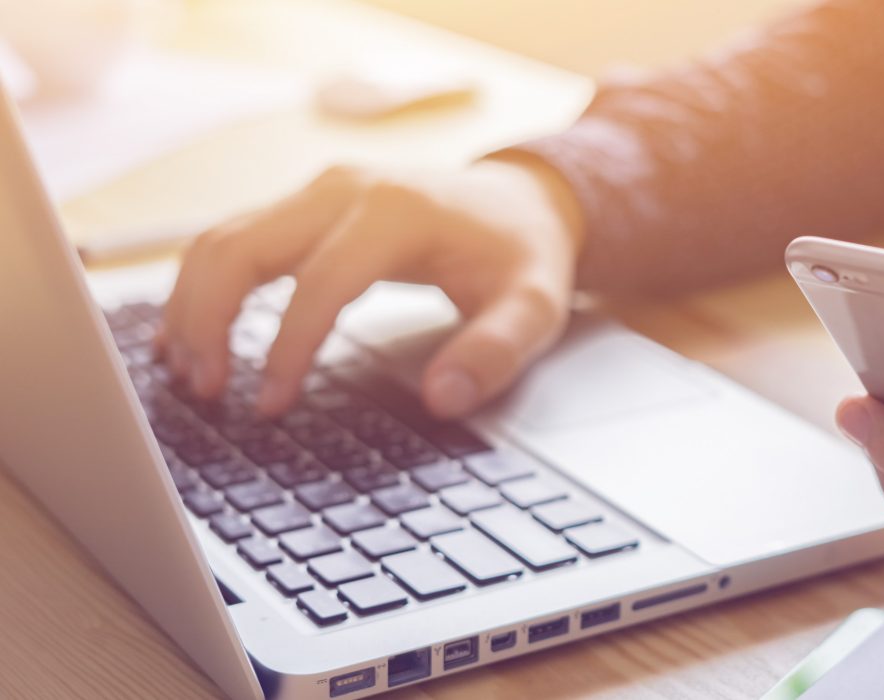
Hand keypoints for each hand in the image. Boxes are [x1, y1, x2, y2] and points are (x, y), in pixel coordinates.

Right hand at [158, 154, 583, 416]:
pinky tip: (186, 334)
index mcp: (397, 211)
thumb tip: (443, 399)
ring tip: (188, 374)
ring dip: (193, 305)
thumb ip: (496, 352)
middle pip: (242, 247)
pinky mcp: (305, 205)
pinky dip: (202, 285)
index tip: (270, 405)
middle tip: (204, 391)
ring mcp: (318, 192)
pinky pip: (234, 239)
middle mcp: (345, 189)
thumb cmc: (522, 254)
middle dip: (209, 320)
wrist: (522, 200)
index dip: (287, 349)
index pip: (320, 283)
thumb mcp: (534, 307)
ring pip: (223, 239)